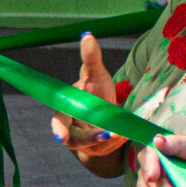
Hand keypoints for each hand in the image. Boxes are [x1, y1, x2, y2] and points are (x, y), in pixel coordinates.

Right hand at [51, 34, 128, 162]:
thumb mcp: (96, 74)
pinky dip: (119, 141)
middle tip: (107, 134)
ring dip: (109, 140)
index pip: (58, 122)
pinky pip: (110, 150)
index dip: (58, 129)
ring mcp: (87, 145)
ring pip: (96, 146)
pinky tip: (126, 132)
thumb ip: (91, 59)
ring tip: (121, 131)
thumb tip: (87, 35)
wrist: (108, 112)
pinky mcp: (101, 151)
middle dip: (93, 137)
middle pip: (79, 139)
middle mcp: (73, 132)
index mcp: (65, 113)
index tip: (61, 137)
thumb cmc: (97, 91)